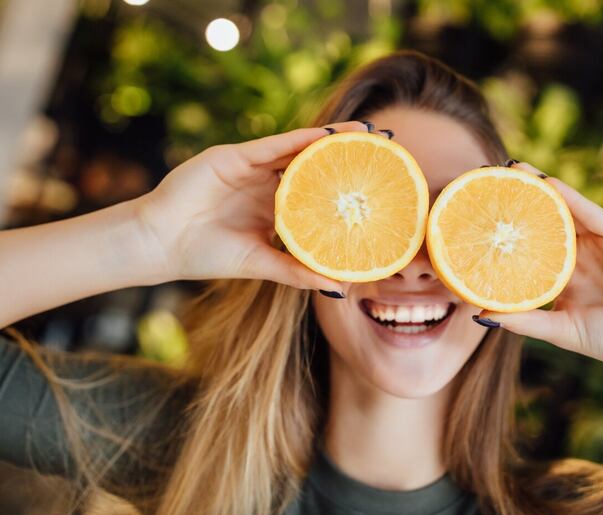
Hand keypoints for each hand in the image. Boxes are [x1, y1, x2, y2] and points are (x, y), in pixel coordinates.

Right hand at [131, 121, 372, 290]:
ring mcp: (252, 168)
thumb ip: (296, 272)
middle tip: (385, 150)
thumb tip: (337, 288)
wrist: (160, 244)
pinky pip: (275, 145)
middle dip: (347, 157)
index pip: (318, 192)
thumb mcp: (261, 263)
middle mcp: (267, 184)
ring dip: (331, 139)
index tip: (379, 185)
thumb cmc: (206, 255)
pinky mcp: (235, 156)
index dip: (346, 186)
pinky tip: (328, 134)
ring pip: (300, 148)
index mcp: (274, 207)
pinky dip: (302, 139)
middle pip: (315, 165)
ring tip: (366, 134)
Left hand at [478, 162, 602, 378]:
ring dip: (543, 188)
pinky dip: (573, 199)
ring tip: (515, 169)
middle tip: (490, 176)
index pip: (530, 246)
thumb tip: (480, 314)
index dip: (507, 230)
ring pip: (567, 210)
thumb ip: (525, 321)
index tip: (478, 214)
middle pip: (545, 220)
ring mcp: (601, 244)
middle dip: (521, 199)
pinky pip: (594, 215)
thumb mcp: (561, 331)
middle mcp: (579, 255)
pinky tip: (551, 184)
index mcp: (563, 275)